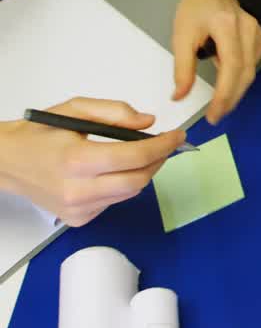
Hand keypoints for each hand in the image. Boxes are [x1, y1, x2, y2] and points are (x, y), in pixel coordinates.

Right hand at [0, 98, 185, 225]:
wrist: (7, 161)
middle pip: (139, 181)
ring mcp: (78, 209)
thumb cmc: (40, 133)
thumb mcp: (75, 108)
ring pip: (130, 193)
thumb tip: (148, 122)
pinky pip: (114, 202)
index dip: (163, 146)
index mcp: (77, 160)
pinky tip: (112, 172)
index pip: (135, 157)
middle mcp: (77, 190)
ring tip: (140, 155)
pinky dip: (123, 186)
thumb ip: (115, 112)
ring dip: (143, 173)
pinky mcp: (78, 219)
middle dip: (159, 161)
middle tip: (165, 145)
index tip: (178, 136)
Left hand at [171, 0, 260, 123]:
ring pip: (251, 72)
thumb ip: (182, 67)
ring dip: (236, 91)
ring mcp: (258, 35)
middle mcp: (248, 31)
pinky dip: (240, 79)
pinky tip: (228, 83)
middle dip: (231, 99)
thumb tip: (180, 97)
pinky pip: (252, 65)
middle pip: (245, 74)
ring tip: (220, 105)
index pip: (232, 67)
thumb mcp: (181, 34)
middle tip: (216, 116)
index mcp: (227, 27)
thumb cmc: (197, 7)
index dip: (225, 95)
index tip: (214, 114)